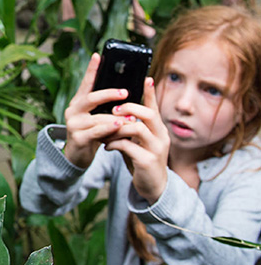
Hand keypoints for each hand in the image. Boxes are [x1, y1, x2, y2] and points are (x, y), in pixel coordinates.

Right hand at [64, 53, 133, 168]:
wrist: (77, 155)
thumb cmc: (92, 133)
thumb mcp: (97, 117)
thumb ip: (105, 107)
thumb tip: (125, 92)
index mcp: (78, 102)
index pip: (86, 83)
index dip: (92, 69)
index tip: (98, 55)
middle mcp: (73, 110)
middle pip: (90, 98)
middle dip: (108, 94)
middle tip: (125, 92)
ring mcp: (74, 124)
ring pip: (97, 117)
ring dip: (116, 117)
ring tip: (131, 118)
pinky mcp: (78, 138)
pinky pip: (96, 132)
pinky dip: (109, 129)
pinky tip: (120, 127)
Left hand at [104, 77, 169, 203]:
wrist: (152, 186)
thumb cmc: (142, 159)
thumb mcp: (138, 141)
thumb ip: (132, 127)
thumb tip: (117, 111)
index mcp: (158, 129)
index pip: (155, 107)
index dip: (151, 93)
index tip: (146, 78)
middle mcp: (161, 136)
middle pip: (148, 114)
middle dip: (128, 108)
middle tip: (113, 110)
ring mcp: (156, 149)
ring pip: (137, 129)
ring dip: (117, 127)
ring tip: (105, 131)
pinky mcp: (148, 161)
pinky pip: (128, 147)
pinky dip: (114, 144)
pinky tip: (106, 146)